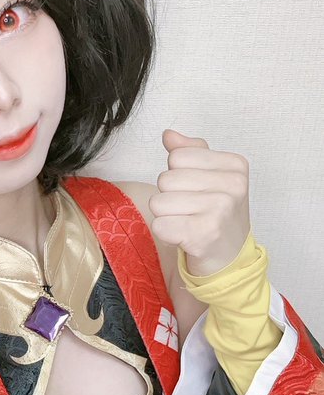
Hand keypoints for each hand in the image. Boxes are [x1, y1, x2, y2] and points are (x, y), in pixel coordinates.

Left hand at [148, 129, 250, 276]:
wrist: (230, 259)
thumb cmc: (216, 215)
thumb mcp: (210, 177)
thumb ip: (190, 152)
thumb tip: (168, 135)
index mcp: (235, 165)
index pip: (177, 156)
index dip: (178, 174)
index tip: (197, 191)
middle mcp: (233, 185)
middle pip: (166, 178)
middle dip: (170, 196)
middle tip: (191, 211)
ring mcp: (221, 210)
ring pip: (159, 202)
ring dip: (166, 216)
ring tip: (188, 222)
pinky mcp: (205, 234)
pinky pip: (160, 225)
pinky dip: (166, 233)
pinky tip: (184, 237)